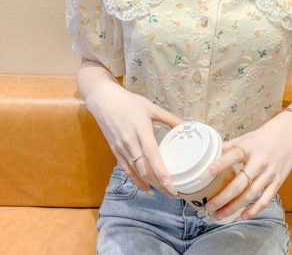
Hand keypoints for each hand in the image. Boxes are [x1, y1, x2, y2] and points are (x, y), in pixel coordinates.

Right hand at [86, 81, 184, 197]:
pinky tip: (146, 187)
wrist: (104, 100)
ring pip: (136, 171)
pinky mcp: (115, 150)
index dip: (161, 172)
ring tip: (163, 192)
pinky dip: (136, 180)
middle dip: (159, 183)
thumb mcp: (151, 107)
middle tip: (173, 193)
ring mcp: (121, 147)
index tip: (172, 185)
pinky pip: (126, 169)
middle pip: (145, 168)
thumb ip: (169, 118)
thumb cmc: (129, 102)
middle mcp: (130, 142)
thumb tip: (186, 125)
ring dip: (149, 184)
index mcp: (141, 130)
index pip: (152, 155)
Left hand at [203, 111, 291, 219]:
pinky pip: (264, 200)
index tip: (206, 174)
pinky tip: (240, 216)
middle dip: (223, 198)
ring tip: (219, 215)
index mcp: (249, 148)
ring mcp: (269, 174)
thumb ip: (230, 147)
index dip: (219, 164)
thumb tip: (212, 155)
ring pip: (250, 196)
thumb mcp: (246, 137)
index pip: (233, 156)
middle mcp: (259, 162)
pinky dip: (252, 211)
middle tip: (209, 207)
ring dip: (233, 208)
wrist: (291, 133)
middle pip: (240, 184)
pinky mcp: (278, 182)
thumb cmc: (265, 136)